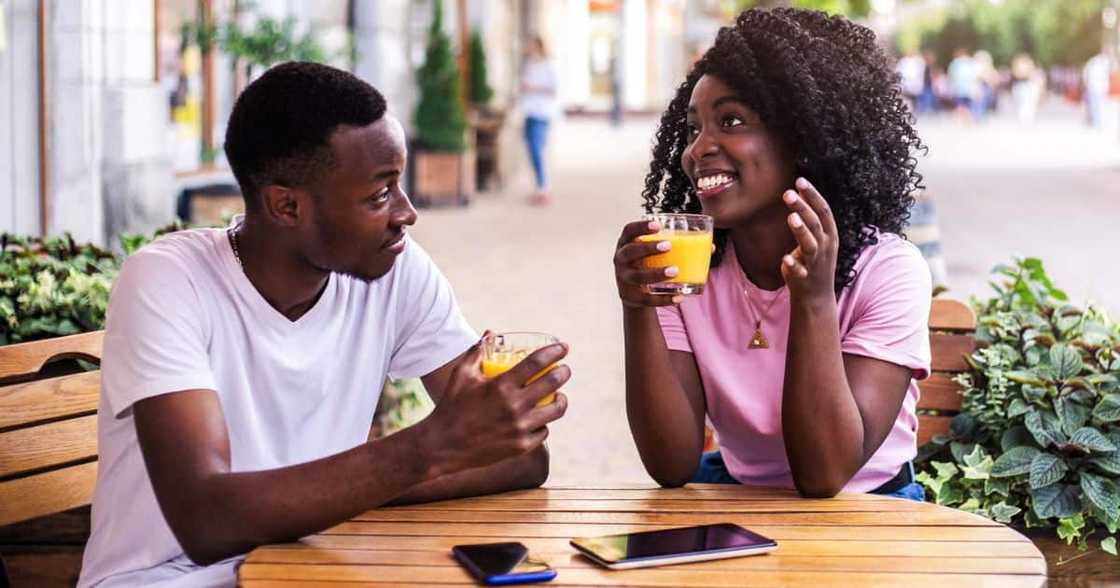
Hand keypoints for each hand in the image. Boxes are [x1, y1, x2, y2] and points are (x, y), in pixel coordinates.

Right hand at [420, 339, 569, 474]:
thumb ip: (476, 351)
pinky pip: (543, 432)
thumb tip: (491, 332)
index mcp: (501, 385)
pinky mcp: (521, 446)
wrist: (443, 445)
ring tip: (559, 396)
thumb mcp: (461, 374)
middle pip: (553, 383)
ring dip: (561, 400)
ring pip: (556, 410)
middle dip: (564, 372)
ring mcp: (520, 427)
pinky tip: (541, 419)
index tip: (564, 347)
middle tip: (564, 369)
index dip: (554, 352)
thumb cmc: (451, 405)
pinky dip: (544, 423)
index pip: (537, 362)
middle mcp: (514, 406)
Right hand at [613, 220, 683, 308]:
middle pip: (630, 252)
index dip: (641, 227)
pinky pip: (647, 299)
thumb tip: (710, 245)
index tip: (658, 225)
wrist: (634, 293)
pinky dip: (663, 299)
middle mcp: (620, 260)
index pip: (629, 231)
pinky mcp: (630, 297)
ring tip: (675, 271)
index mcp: (626, 244)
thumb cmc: (648, 265)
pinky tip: (679, 297)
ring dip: (655, 274)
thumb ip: (675, 246)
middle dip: (647, 248)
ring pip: (637, 277)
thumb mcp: (653, 253)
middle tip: (668, 246)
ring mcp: (623, 279)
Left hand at [780, 178, 837, 301]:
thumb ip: (808, 217)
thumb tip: (798, 191)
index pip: (824, 211)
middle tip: (787, 193)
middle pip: (815, 224)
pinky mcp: (804, 278)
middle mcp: (825, 247)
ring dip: (801, 231)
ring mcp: (815, 263)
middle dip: (803, 208)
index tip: (800, 180)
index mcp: (829, 235)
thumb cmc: (813, 260)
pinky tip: (785, 258)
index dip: (813, 195)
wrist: (817, 295)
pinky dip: (794, 264)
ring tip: (791, 217)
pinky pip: (800, 270)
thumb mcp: (816, 237)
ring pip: (810, 245)